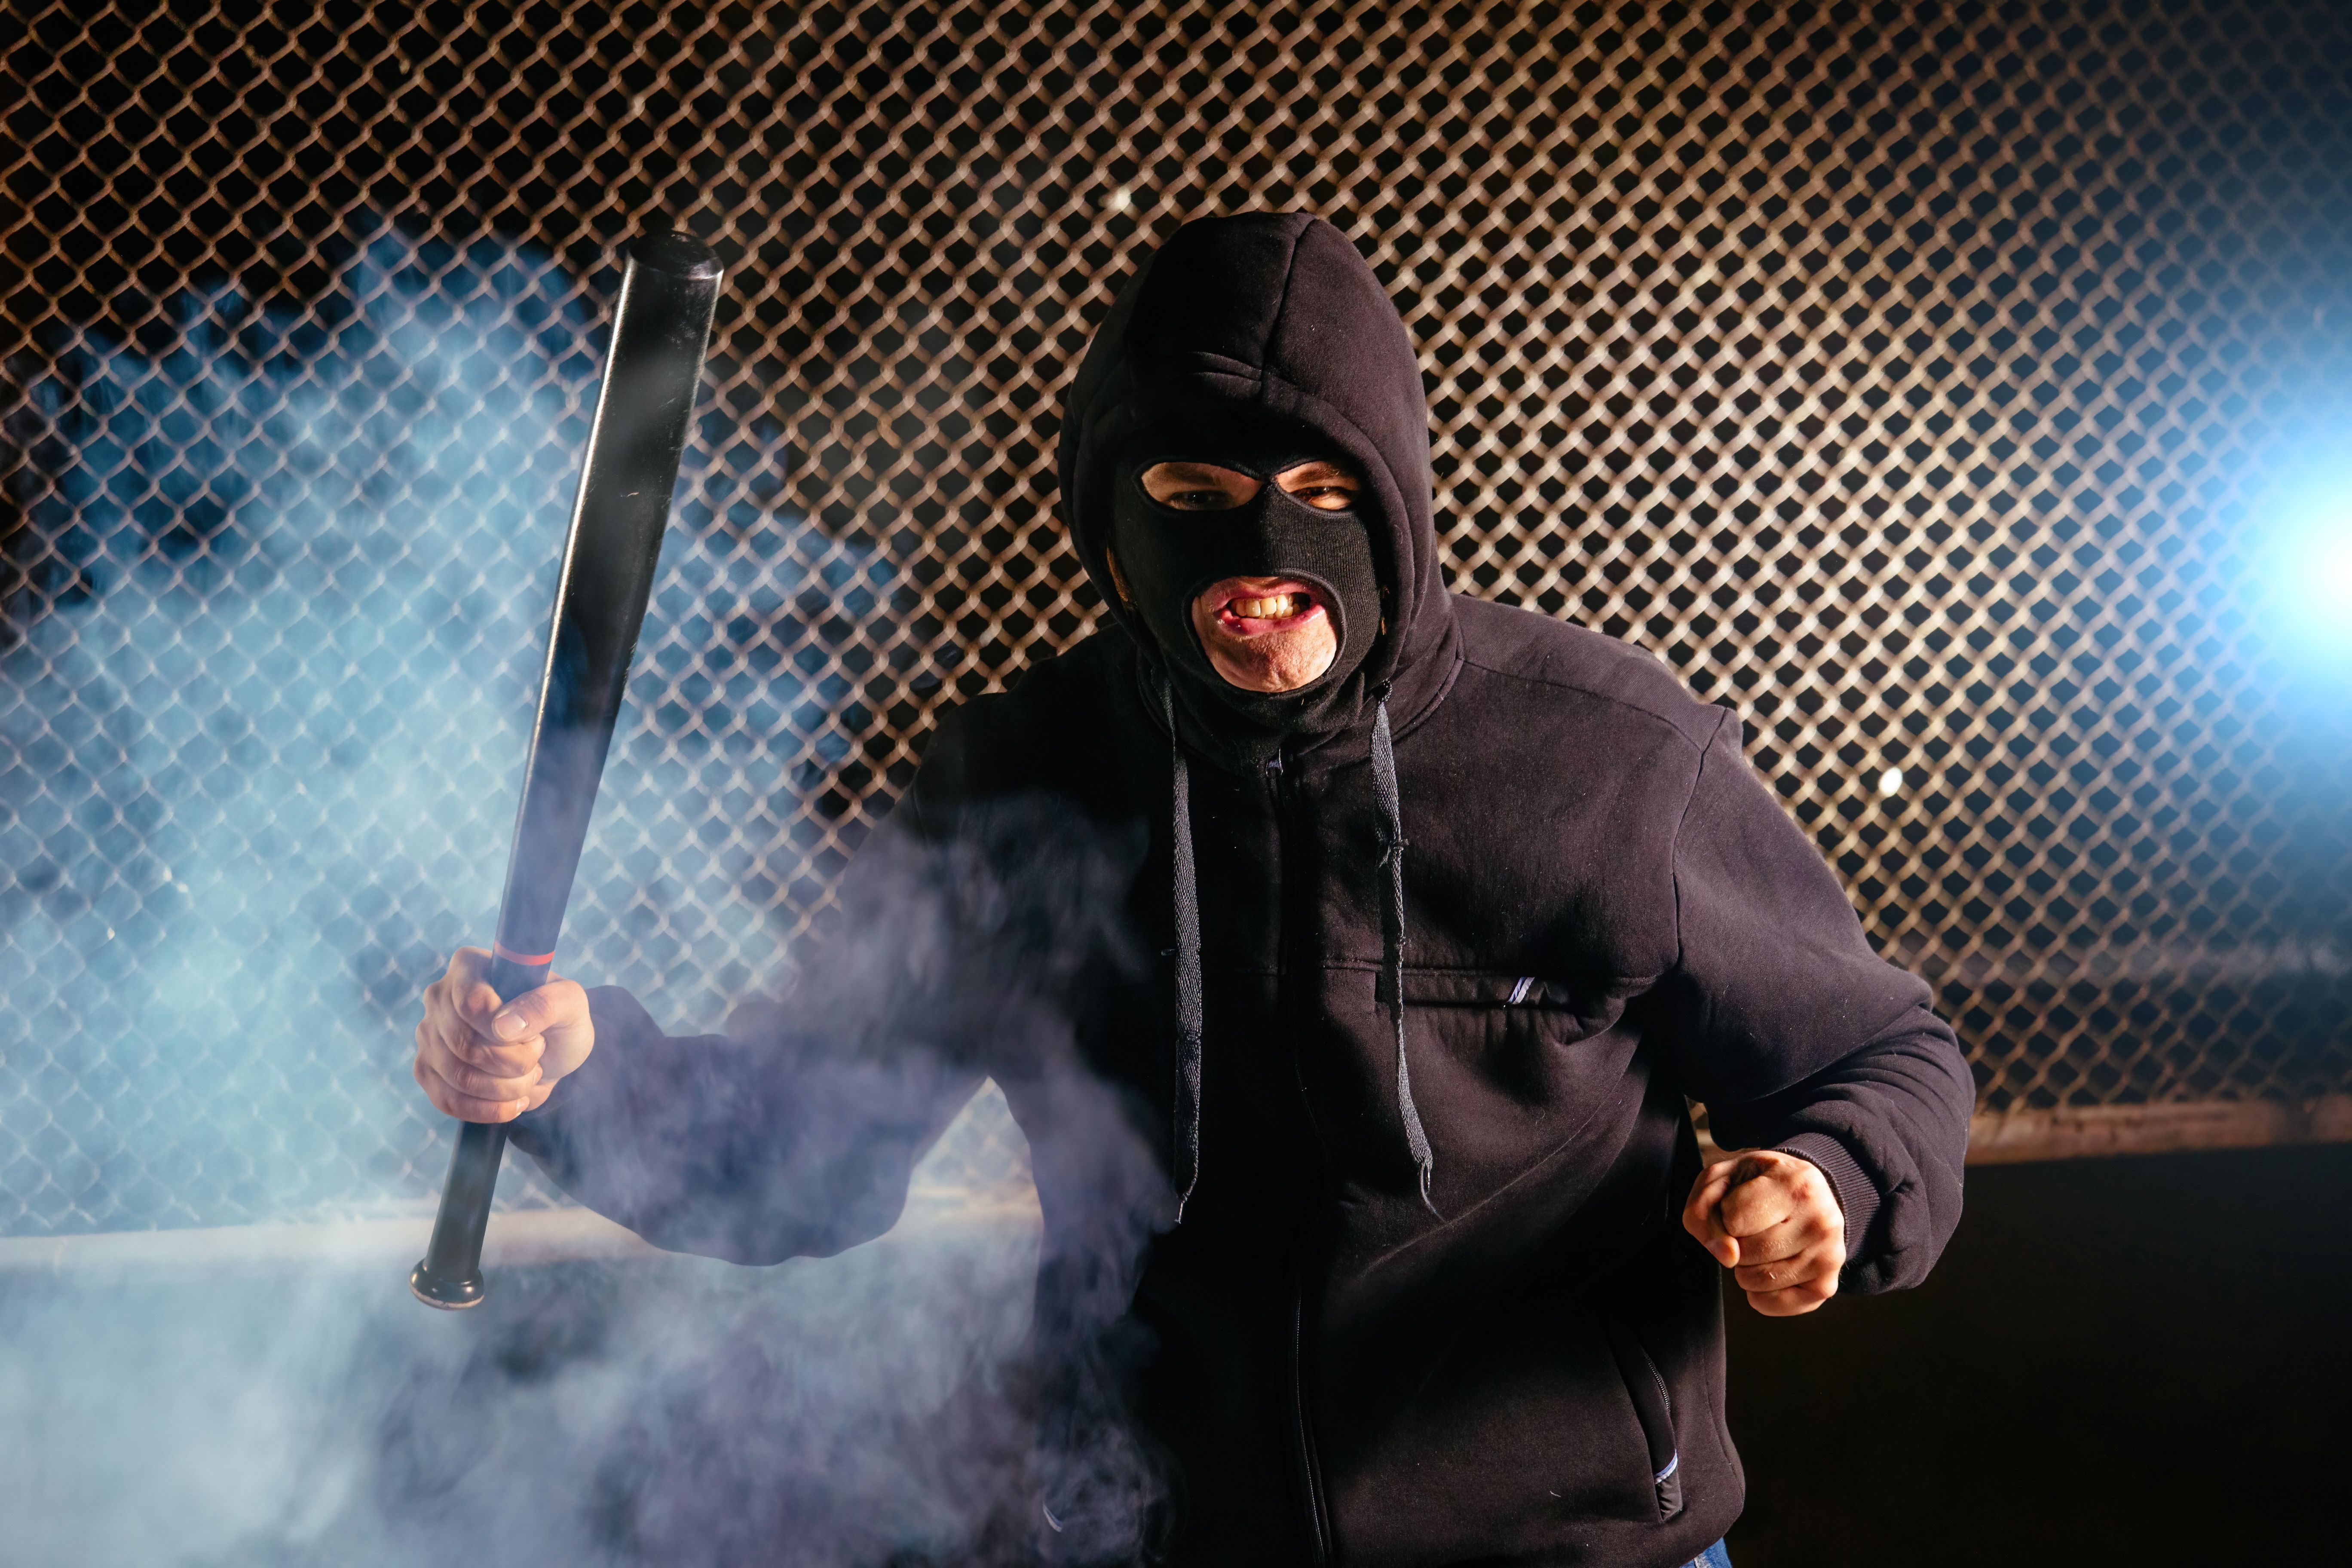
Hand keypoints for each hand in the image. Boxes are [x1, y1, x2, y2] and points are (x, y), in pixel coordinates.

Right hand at [413, 946, 594, 1122]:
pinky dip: (487, 1110)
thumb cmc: (559, 1020)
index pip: (472, 1003)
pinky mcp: (427, 1070)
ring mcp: (428, 1035)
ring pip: (457, 1077)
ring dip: (505, 1088)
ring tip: (528, 1077)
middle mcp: (439, 997)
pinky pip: (447, 1101)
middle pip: (465, 1044)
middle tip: (538, 1058)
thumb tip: (502, 1026)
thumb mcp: (571, 1004)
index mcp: (469, 967)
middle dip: (513, 1064)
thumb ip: (546, 1005)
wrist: (552, 1054)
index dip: (506, 1032)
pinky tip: (512, 1103)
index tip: (536, 1039)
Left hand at [1682, 1148, 1845, 1316]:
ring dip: (1745, 1267)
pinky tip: (1769, 1267)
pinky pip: (1770, 1304)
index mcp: (1796, 1183)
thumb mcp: (1722, 1178)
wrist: (1807, 1197)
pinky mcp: (1825, 1287)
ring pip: (1755, 1281)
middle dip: (1734, 1243)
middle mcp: (1820, 1221)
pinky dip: (1757, 1292)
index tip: (1742, 1202)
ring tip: (1763, 1243)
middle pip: (1744, 1253)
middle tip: (1754, 1225)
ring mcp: (1828, 1257)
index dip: (1724, 1215)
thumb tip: (1727, 1258)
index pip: (1732, 1219)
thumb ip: (1704, 1209)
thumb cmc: (1757, 1185)